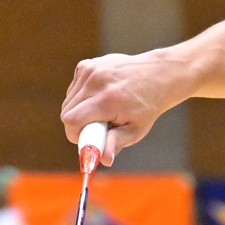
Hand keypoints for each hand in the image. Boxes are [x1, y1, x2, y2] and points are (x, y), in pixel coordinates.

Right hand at [61, 52, 183, 160]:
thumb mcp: (136, 129)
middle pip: (66, 112)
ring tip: (101, 110)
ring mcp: (90, 70)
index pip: (71, 120)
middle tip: (97, 126)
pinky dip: (80, 97)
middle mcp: (96, 81)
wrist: (157, 75)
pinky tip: (98, 96)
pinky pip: (73, 89)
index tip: (87, 139)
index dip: (75, 134)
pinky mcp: (86, 64)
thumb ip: (116, 143)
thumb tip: (104, 160)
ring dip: (78, 110)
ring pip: (68, 101)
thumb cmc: (147, 105)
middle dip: (77, 124)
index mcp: (108, 99)